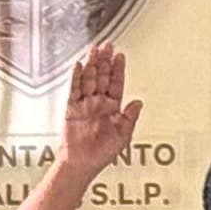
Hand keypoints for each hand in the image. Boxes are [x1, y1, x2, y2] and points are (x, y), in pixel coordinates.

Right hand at [56, 41, 140, 181]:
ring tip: (94, 50)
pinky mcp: (72, 109)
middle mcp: (98, 104)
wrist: (82, 163)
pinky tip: (79, 66)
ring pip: (88, 79)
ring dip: (91, 65)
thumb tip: (138, 103)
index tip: (120, 56)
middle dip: (104, 61)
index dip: (118, 70)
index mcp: (112, 108)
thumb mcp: (123, 136)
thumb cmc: (101, 153)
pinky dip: (76, 78)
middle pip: (101, 77)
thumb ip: (130, 118)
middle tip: (107, 45)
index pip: (115, 84)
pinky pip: (74, 90)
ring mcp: (85, 105)